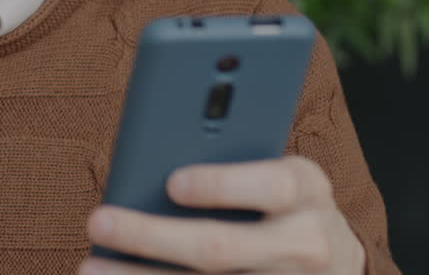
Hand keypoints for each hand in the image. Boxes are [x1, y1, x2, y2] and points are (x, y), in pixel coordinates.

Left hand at [82, 156, 364, 273]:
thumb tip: (159, 164)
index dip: (222, 185)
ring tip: (91, 266)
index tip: (172, 183)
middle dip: (153, 236)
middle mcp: (305, 243)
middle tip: (99, 219)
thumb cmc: (286, 204)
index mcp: (307, 189)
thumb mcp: (279, 175)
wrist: (336, 265)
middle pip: (221, 247)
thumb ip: (236, 163)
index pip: (271, 186)